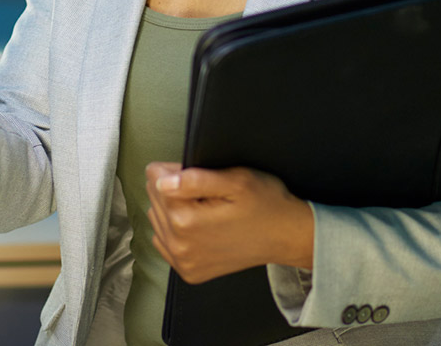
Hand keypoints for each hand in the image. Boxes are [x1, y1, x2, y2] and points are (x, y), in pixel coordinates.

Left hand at [145, 162, 315, 283]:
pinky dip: (176, 230)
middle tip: (207, 191)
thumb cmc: (265, 204)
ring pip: (157, 218)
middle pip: (154, 198)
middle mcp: (180, 247)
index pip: (155, 178)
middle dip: (174, 188)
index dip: (177, 169)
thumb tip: (162, 182)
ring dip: (174, 208)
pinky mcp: (188, 271)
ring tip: (205, 208)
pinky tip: (200, 225)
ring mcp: (183, 262)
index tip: (200, 175)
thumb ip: (195, 180)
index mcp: (187, 221)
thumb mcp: (236, 181)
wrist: (286, 236)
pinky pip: (164, 241)